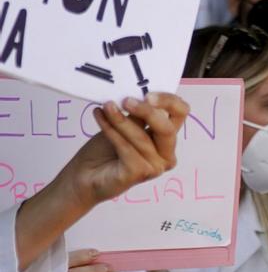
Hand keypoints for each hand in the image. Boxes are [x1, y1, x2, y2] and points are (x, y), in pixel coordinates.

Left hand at [53, 95, 188, 207]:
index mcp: (166, 139)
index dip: (169, 101)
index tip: (147, 94)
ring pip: (141, 137)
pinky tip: (99, 117)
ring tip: (105, 107)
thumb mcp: (124, 126)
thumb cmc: (103, 152)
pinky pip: (126, 147)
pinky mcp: (139, 172)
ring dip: (120, 119)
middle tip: (126, 101)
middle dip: (147, 112)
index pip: (180, 114)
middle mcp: (166, 154)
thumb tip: (140, 96)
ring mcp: (155, 166)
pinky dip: (111, 130)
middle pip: (167, 129)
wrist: (82, 177)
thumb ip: (137, 116)